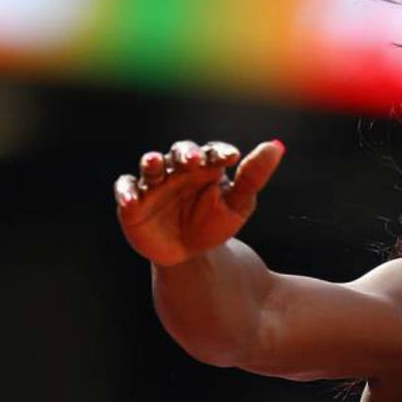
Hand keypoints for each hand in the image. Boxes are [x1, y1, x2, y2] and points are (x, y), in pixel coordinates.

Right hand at [113, 140, 284, 265]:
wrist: (190, 255)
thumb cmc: (215, 224)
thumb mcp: (238, 204)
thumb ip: (253, 177)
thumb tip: (276, 146)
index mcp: (206, 168)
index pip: (212, 153)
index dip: (219, 152)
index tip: (233, 157)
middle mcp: (179, 170)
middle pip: (180, 153)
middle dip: (186, 154)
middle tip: (195, 161)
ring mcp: (154, 184)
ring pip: (151, 166)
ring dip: (151, 163)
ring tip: (154, 163)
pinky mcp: (133, 201)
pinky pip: (125, 189)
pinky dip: (125, 192)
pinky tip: (131, 199)